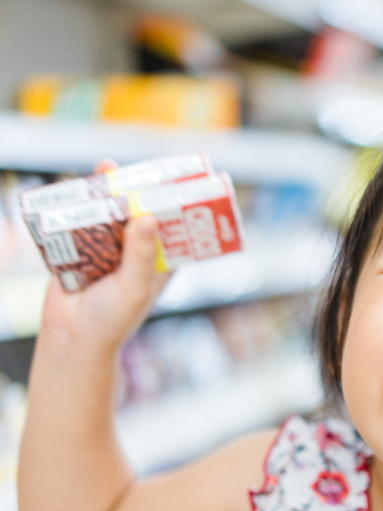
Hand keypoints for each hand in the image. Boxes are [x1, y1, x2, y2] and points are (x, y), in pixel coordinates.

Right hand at [39, 161, 171, 353]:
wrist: (71, 336)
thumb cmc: (114, 319)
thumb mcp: (135, 287)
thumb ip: (140, 254)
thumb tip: (147, 217)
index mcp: (161, 261)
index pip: (176, 228)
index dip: (178, 205)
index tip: (179, 180)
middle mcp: (138, 251)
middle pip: (142, 213)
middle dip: (140, 192)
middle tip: (138, 169)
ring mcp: (110, 248)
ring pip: (111, 214)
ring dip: (108, 194)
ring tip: (108, 169)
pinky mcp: (82, 248)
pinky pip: (82, 222)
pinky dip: (80, 206)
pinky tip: (80, 188)